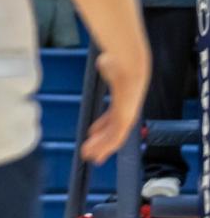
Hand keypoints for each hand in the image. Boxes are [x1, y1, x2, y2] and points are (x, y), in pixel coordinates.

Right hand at [81, 47, 149, 164]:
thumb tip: (105, 61)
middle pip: (113, 131)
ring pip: (114, 138)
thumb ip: (107, 68)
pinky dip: (104, 148)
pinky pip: (115, 138)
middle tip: (91, 152)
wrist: (127, 65)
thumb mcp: (111, 70)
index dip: (101, 127)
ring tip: (89, 156)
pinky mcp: (126, 120)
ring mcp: (128, 116)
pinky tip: (95, 153)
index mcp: (122, 100)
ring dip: (101, 149)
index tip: (91, 133)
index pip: (111, 118)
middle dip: (101, 142)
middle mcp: (127, 111)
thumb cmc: (120, 62)